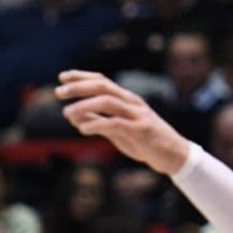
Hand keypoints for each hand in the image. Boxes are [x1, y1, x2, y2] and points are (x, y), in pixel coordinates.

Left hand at [56, 71, 192, 174]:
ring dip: (84, 105)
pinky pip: (116, 124)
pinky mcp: (141, 131)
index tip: (62, 77)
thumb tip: (73, 116)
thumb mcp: (117, 131)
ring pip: (108, 102)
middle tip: (58, 92)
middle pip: (103, 86)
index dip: (81, 77)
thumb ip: (98, 121)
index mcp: (126, 99)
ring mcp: (137, 115)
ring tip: (66, 112)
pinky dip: (97, 124)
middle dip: (79, 86)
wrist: (175, 156)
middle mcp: (132, 102)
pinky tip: (83, 129)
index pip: (102, 81)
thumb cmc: (145, 142)